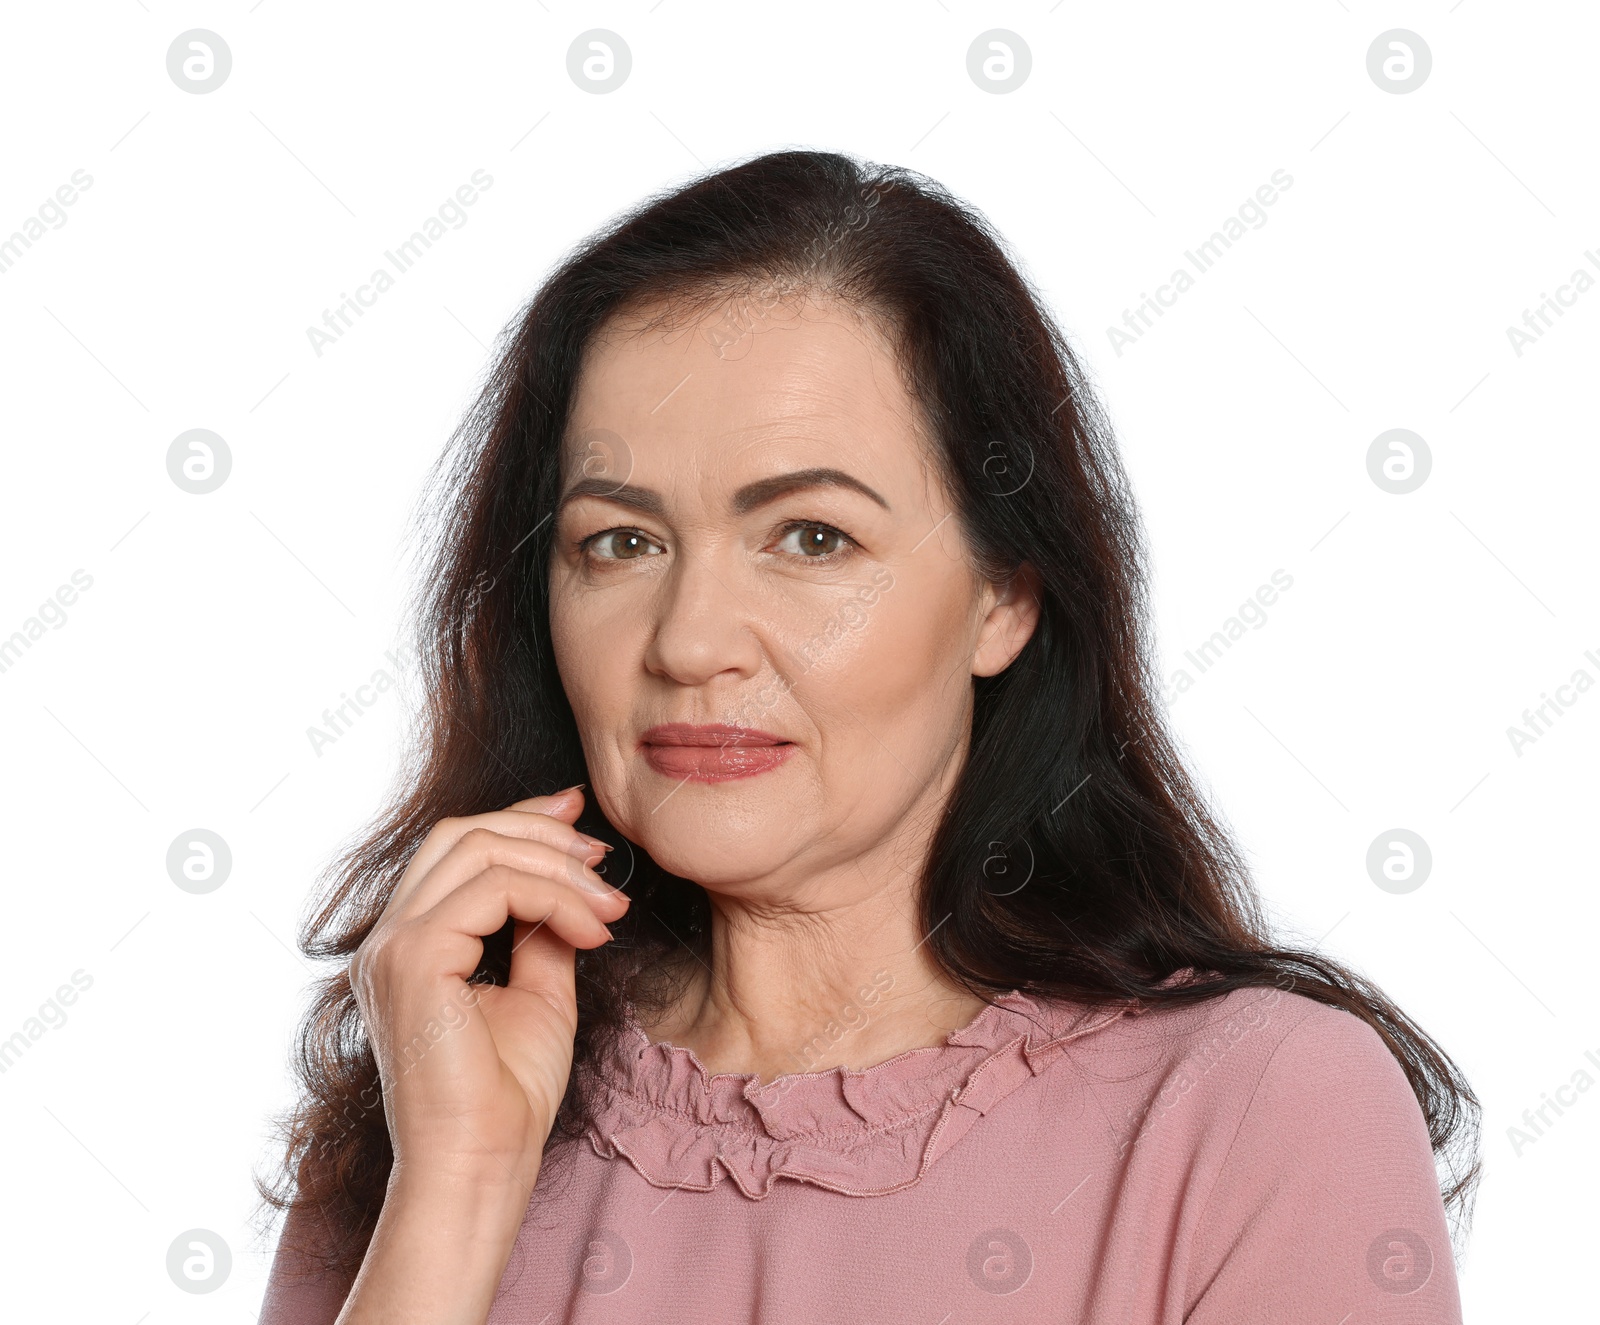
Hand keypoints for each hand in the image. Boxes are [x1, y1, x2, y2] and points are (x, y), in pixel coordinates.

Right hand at [348, 786, 626, 1193]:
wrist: (483, 1166)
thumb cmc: (507, 1097)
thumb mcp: (539, 992)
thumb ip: (541, 931)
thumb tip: (569, 879)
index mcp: (409, 945)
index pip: (456, 850)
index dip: (520, 821)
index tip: (580, 819)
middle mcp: (388, 939)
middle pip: (462, 834)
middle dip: (542, 832)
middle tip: (604, 860)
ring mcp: (393, 947)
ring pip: (479, 851)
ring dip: (560, 868)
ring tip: (610, 908)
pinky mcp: (414, 960)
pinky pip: (494, 889)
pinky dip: (555, 898)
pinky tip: (593, 933)